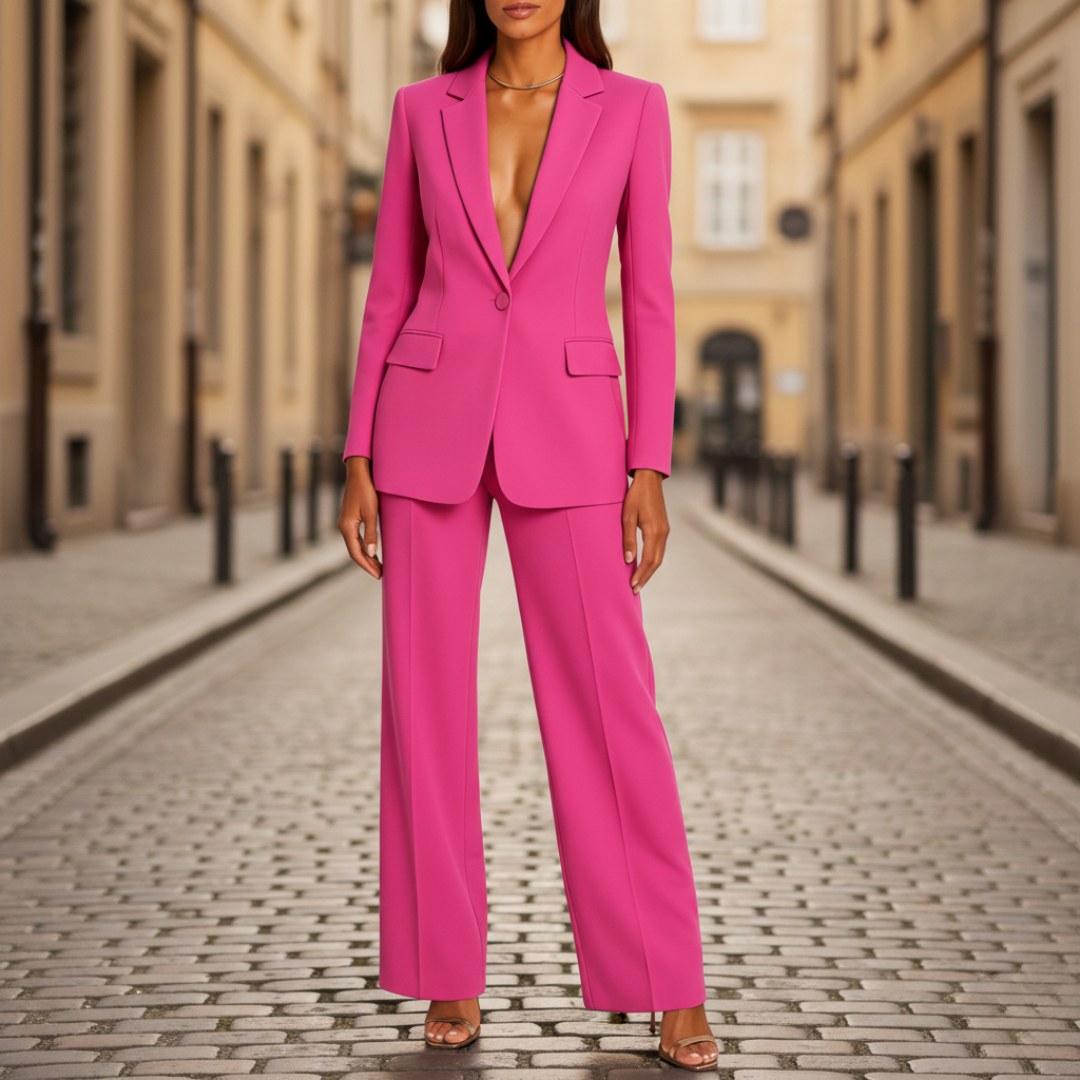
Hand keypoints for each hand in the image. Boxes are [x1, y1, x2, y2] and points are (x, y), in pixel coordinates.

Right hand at [337, 457, 381, 579]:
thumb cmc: (366, 490)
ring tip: (379, 566)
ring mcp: (345, 522)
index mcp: (347, 527)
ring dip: (366, 556)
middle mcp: (343, 526)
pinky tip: (373, 551)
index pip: (355, 553)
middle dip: (367, 563)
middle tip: (381, 574)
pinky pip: (356, 537)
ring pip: (355, 545)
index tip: (378, 575)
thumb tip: (370, 553)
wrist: (359, 472)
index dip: (366, 565)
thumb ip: (371, 534)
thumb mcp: (371, 512)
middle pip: (354, 551)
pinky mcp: (350, 518)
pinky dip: (364, 546)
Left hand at [621, 469, 669, 593]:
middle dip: (645, 577)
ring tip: (639, 582)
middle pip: (656, 562)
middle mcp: (663, 533)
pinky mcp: (663, 528)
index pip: (649, 560)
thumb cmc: (635, 496)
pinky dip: (652, 561)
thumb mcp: (627, 516)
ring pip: (659, 557)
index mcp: (654, 531)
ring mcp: (665, 531)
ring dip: (649, 571)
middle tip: (635, 589)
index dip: (641, 574)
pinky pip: (659, 549)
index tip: (632, 585)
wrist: (649, 479)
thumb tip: (629, 560)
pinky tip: (644, 565)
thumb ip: (628, 539)